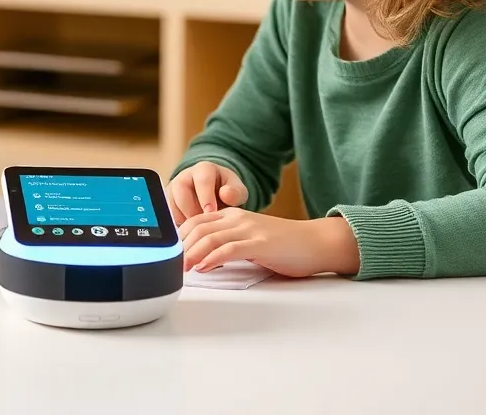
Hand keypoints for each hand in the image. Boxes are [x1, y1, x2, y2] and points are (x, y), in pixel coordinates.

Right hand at [166, 161, 248, 224]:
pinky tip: (191, 232)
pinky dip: (179, 225)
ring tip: (199, 230)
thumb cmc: (227, 192)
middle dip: (192, 209)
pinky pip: (168, 215)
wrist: (217, 197)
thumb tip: (225, 194)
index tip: (211, 212)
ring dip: (184, 218)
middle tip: (204, 223)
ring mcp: (174, 189)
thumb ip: (236, 192)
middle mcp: (185, 176)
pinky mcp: (168, 203)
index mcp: (204, 169)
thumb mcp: (237, 191)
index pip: (202, 179)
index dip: (206, 197)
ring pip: (171, 202)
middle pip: (181, 189)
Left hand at [180, 209, 359, 277]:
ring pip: (210, 237)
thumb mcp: (250, 240)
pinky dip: (213, 257)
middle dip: (181, 246)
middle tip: (171, 264)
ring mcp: (249, 229)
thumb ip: (230, 244)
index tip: (169, 253)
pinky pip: (230, 248)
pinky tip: (204, 267)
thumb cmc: (285, 246)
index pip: (197, 221)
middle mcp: (238, 218)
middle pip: (198, 227)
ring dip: (192, 253)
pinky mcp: (260, 243)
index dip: (180, 237)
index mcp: (233, 216)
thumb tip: (206, 260)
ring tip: (182, 268)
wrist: (316, 242)